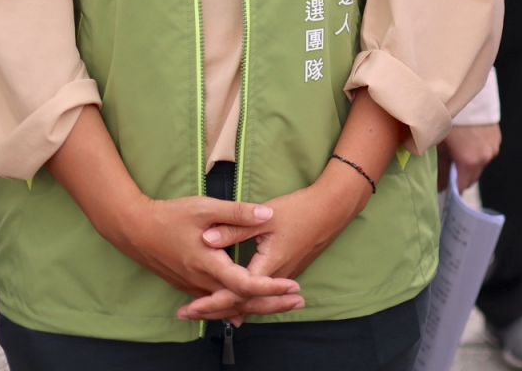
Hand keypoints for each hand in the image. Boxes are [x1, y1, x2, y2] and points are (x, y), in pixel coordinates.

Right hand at [108, 196, 302, 322]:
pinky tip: (249, 308)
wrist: (134, 229)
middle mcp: (200, 281)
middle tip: (299, 302)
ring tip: (284, 304)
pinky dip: (236, 305)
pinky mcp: (188, 285)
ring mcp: (193, 286)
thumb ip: (238, 213)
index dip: (269, 288)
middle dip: (271, 303)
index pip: (244, 285)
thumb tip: (267, 215)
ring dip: (256, 306)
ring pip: (227, 305)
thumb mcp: (206, 208)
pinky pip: (216, 302)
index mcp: (207, 264)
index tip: (292, 287)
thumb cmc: (169, 216)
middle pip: (239, 302)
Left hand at [180, 169, 366, 321]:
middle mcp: (277, 278)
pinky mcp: (287, 272)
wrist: (333, 208)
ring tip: (203, 310)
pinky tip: (232, 300)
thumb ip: (235, 228)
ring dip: (228, 306)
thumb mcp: (265, 216)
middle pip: (243, 304)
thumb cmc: (300, 210)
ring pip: (252, 300)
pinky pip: (261, 294)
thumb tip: (205, 239)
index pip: (237, 293)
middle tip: (188, 313)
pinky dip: (243, 299)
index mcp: (269, 265)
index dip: (212, 302)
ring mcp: (284, 276)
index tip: (191, 306)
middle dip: (215, 310)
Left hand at [441, 124, 501, 191]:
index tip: (442, 188)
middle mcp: (485, 157)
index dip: (451, 189)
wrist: (465, 93)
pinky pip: (486, 153)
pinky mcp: (497, 138)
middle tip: (447, 170)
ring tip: (457, 154)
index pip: (461, 187)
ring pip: (480, 165)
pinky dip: (478, 153)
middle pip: (472, 178)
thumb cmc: (449, 118)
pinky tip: (468, 144)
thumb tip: (439, 185)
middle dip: (460, 178)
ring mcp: (493, 147)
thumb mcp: (439, 144)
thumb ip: (440, 168)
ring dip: (470, 165)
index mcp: (469, 161)